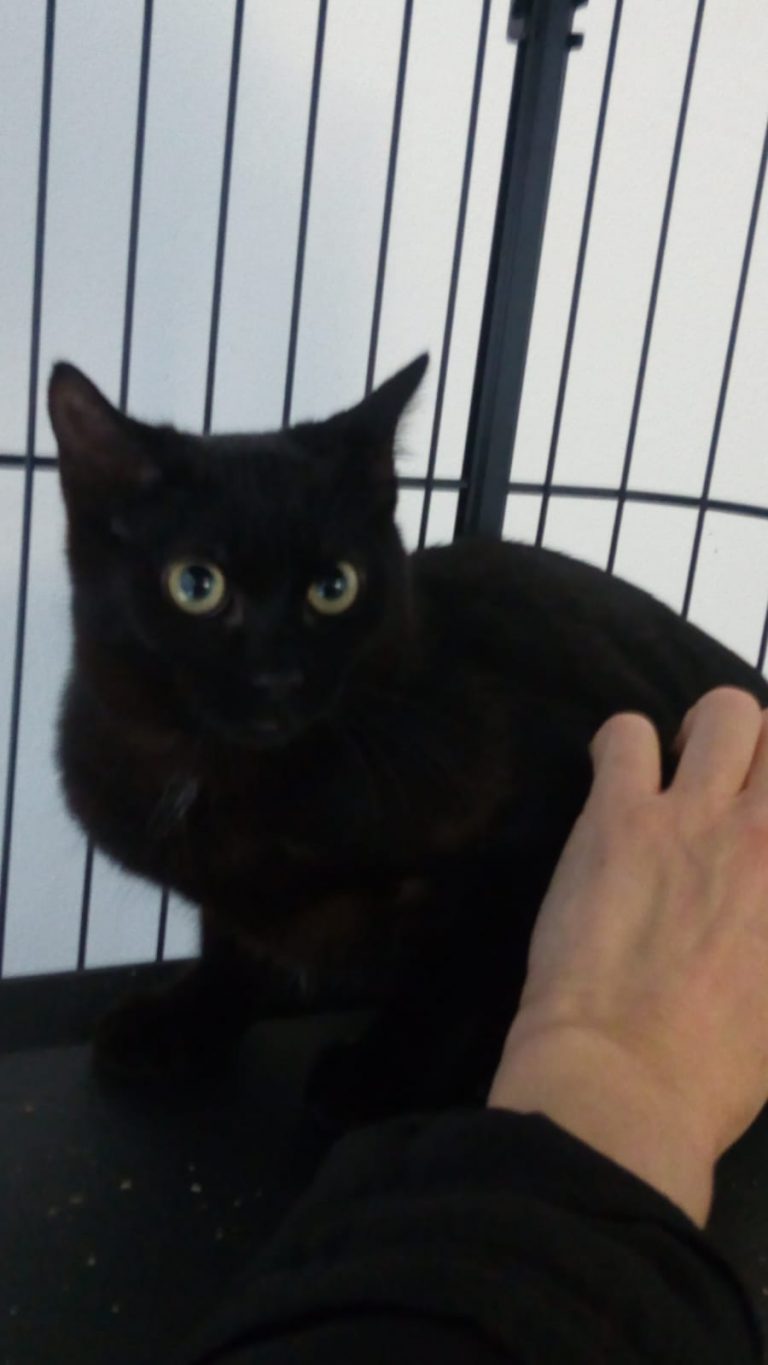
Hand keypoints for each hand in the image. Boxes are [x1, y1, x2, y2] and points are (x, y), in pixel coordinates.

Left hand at [489, 687, 767, 1224]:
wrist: (626, 1084)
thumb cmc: (720, 1069)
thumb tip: (760, 899)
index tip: (760, 823)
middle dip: (764, 753)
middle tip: (733, 791)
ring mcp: (696, 814)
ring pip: (724, 711)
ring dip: (704, 734)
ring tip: (678, 775)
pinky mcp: (618, 814)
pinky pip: (623, 732)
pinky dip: (622, 747)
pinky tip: (618, 785)